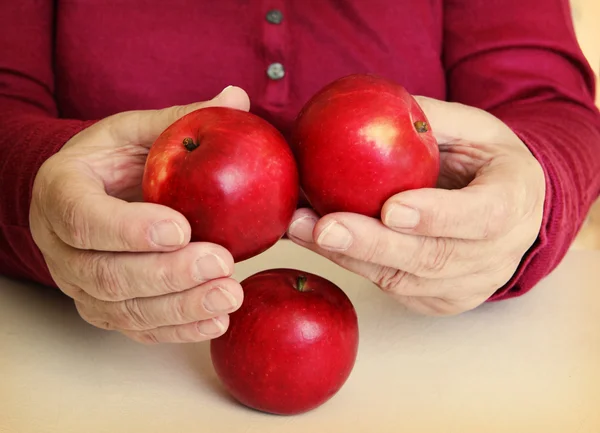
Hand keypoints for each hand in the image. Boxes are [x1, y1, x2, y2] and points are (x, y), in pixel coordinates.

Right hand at [30, 86, 249, 342]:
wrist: (90, 197)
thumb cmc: (114, 161)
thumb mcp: (138, 131)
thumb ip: (179, 120)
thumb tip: (238, 98)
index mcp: (61, 191)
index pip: (82, 218)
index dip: (128, 229)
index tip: (181, 228)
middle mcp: (60, 246)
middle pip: (107, 274)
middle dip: (168, 274)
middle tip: (220, 263)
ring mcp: (80, 284)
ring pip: (124, 309)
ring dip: (180, 307)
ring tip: (229, 295)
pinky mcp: (105, 308)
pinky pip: (137, 328)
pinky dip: (178, 329)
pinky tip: (216, 321)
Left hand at [287, 96, 545, 315]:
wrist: (517, 215)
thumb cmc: (489, 164)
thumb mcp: (476, 129)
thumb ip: (435, 119)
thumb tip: (378, 104)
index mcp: (514, 202)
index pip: (481, 216)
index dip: (436, 216)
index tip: (390, 209)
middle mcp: (496, 255)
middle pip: (431, 259)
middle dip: (371, 244)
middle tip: (322, 226)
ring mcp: (468, 285)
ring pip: (403, 279)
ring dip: (347, 255)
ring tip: (301, 228)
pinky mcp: (440, 301)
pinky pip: (391, 286)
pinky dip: (350, 263)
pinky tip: (316, 240)